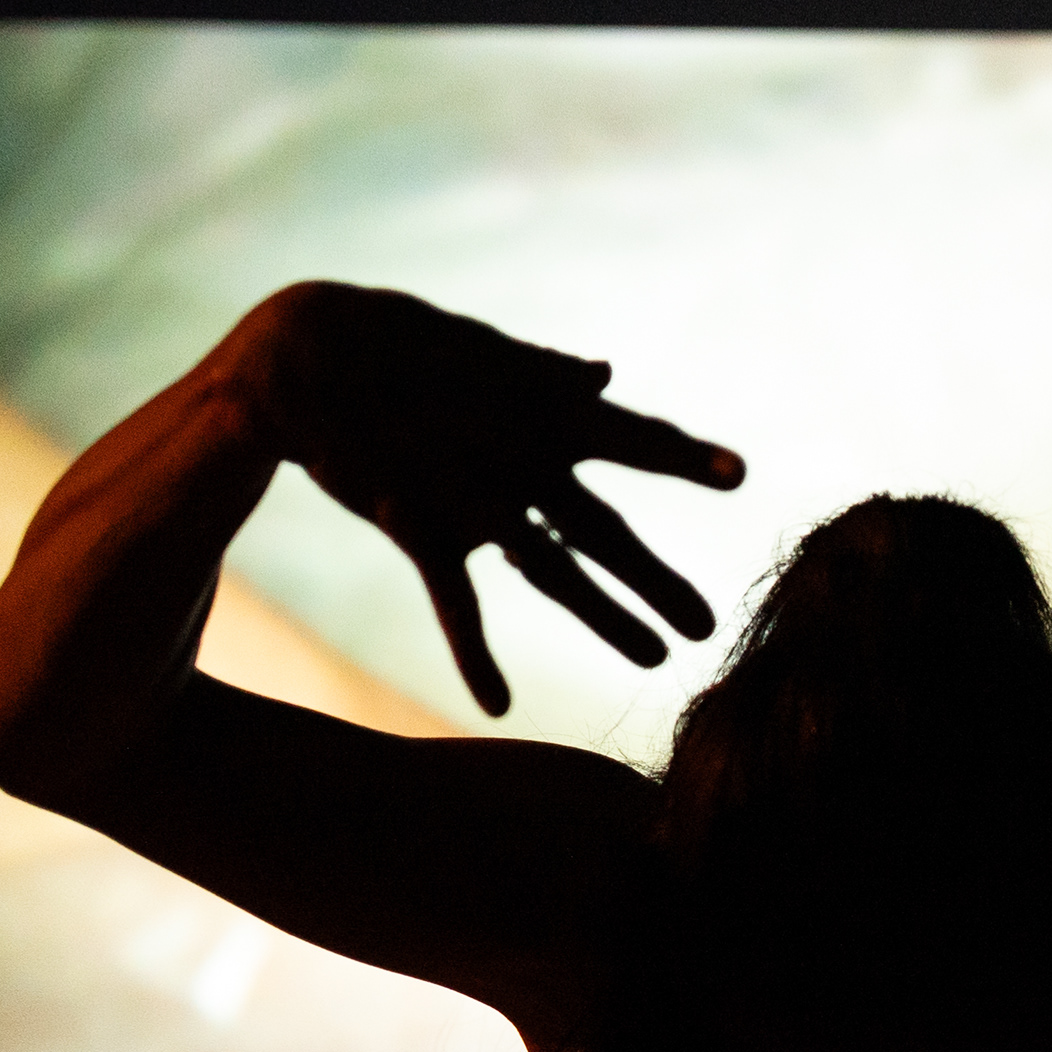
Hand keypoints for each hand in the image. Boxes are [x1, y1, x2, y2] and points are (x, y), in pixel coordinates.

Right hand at [250, 282, 743, 714]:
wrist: (309, 357)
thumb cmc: (400, 344)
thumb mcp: (484, 353)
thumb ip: (549, 373)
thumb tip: (606, 372)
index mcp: (541, 414)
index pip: (629, 438)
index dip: (686, 458)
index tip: (742, 476)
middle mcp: (522, 462)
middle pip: (607, 530)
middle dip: (658, 578)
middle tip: (710, 626)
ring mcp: (476, 501)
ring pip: (553, 573)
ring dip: (606, 619)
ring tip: (658, 659)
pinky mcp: (422, 528)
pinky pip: (456, 605)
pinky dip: (475, 657)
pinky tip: (499, 706)